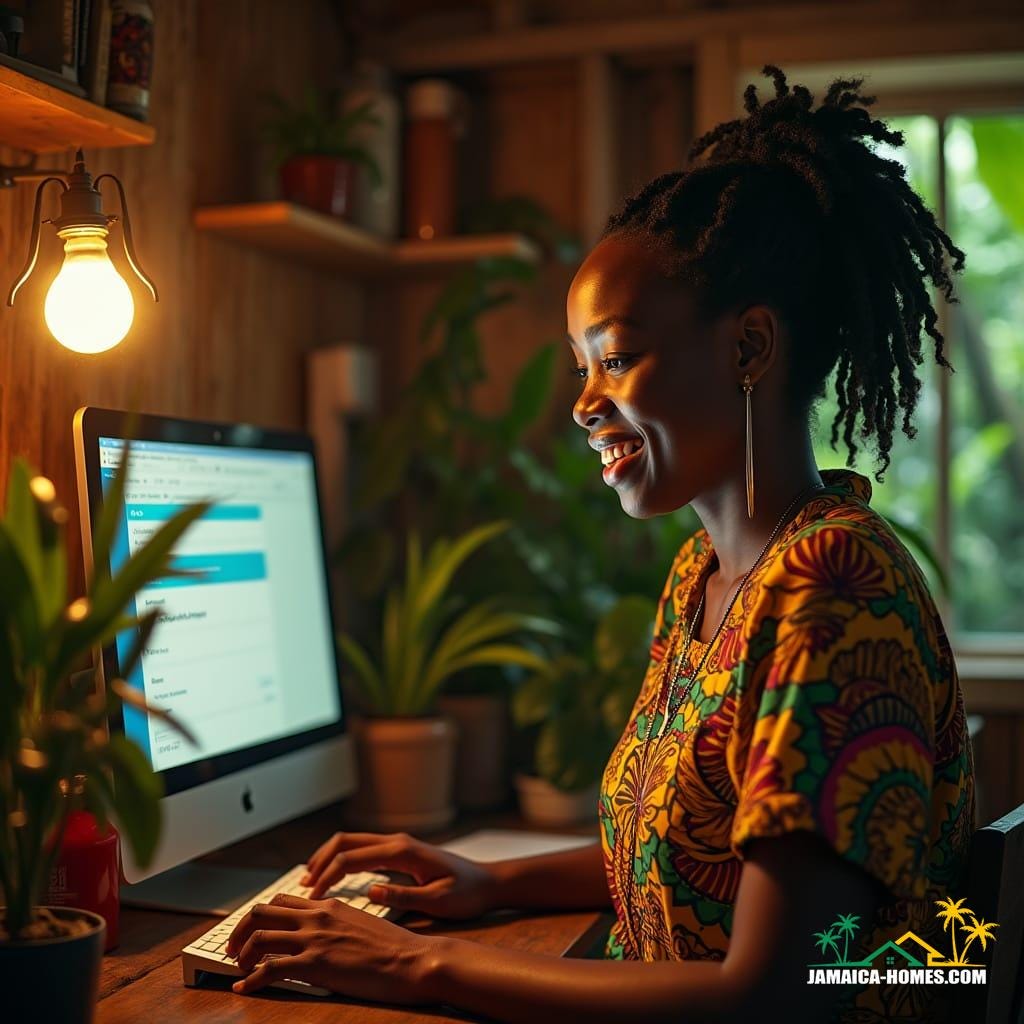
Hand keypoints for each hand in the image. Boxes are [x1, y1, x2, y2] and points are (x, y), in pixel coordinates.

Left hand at [225, 892, 442, 999]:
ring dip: (241, 954)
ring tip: (237, 969)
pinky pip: (269, 969)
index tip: (253, 932)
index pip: (283, 900)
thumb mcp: (363, 924)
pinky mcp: (315, 964)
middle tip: (234, 949)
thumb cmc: (396, 949)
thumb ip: (339, 924)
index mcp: (330, 905)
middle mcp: (318, 916)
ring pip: (260, 937)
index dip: (261, 916)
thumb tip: (325, 936)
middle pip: (262, 911)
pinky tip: (244, 990)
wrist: (414, 960)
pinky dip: (250, 981)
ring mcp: (315, 939)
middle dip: (241, 930)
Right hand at [302, 830, 496, 917]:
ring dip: (329, 857)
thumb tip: (370, 891)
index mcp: (403, 851)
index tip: (313, 897)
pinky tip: (335, 874)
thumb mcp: (438, 901)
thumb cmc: (467, 893)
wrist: (488, 882)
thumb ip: (404, 896)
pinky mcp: (400, 851)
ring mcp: (398, 843)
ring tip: (311, 879)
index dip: (328, 876)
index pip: (353, 858)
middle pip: (346, 841)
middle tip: (303, 886)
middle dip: (321, 860)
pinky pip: (364, 848)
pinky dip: (343, 858)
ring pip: (353, 841)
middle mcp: (397, 841)